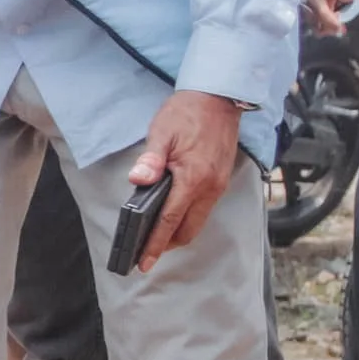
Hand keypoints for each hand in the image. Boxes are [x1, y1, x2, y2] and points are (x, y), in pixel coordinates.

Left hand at [127, 91, 241, 272]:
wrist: (218, 98)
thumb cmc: (187, 113)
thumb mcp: (161, 134)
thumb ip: (150, 161)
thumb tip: (137, 180)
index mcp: (193, 178)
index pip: (169, 221)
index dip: (154, 244)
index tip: (143, 262)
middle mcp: (210, 187)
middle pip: (187, 230)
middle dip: (166, 244)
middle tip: (144, 250)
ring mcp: (218, 185)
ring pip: (197, 222)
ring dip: (178, 231)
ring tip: (155, 235)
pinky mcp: (221, 180)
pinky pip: (204, 209)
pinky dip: (188, 217)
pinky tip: (172, 214)